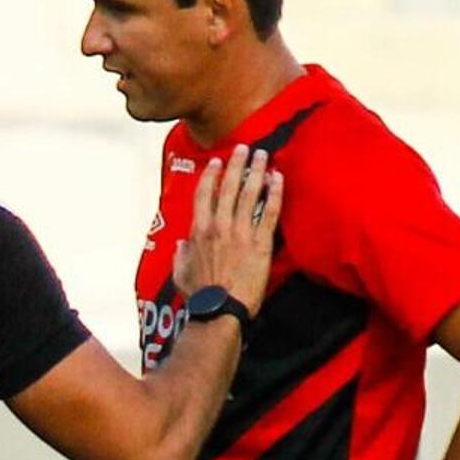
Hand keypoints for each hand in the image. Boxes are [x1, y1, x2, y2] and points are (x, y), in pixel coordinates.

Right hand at [170, 146, 281, 310]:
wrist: (220, 310)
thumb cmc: (199, 296)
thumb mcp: (181, 272)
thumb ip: (181, 254)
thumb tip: (180, 243)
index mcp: (199, 231)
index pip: (204, 194)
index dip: (211, 175)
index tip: (217, 162)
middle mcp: (219, 226)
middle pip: (229, 187)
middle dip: (237, 164)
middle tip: (245, 148)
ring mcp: (241, 233)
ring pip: (249, 194)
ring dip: (257, 171)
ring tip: (264, 155)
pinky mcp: (260, 243)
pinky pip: (269, 212)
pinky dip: (274, 193)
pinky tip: (278, 178)